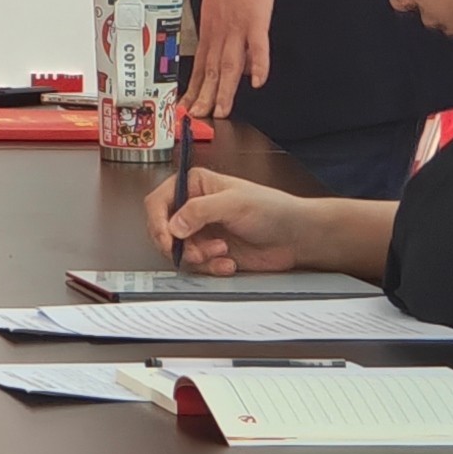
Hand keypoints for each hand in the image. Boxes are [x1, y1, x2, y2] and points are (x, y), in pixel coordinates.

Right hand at [147, 165, 312, 275]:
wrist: (294, 237)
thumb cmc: (271, 209)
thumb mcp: (234, 204)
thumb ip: (199, 210)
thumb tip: (172, 225)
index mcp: (194, 185)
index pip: (159, 201)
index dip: (157, 221)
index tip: (167, 239)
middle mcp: (193, 208)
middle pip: (164, 230)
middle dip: (180, 245)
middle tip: (197, 252)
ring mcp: (201, 232)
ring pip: (180, 251)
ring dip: (199, 257)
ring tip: (222, 252)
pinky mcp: (211, 252)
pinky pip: (197, 266)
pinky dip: (211, 267)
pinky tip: (228, 263)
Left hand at [183, 0, 271, 117]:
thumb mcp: (216, 11)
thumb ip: (221, 37)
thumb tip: (230, 61)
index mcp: (210, 32)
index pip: (200, 68)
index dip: (194, 90)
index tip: (186, 108)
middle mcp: (219, 34)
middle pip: (211, 72)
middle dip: (204, 98)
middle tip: (197, 118)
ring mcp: (237, 29)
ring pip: (229, 65)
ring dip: (225, 90)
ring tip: (222, 111)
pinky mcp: (255, 21)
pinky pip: (257, 46)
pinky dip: (258, 64)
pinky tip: (258, 81)